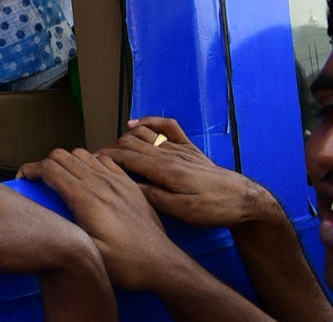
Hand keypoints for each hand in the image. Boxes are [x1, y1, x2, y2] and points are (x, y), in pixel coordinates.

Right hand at [18, 148, 180, 291]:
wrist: (161, 263)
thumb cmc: (126, 265)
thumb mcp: (88, 251)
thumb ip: (64, 226)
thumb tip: (44, 211)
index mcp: (87, 199)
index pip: (51, 169)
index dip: (31, 170)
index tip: (24, 179)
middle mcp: (101, 183)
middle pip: (63, 155)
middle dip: (45, 164)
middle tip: (40, 181)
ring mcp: (117, 180)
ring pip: (82, 153)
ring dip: (67, 161)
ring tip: (62, 179)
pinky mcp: (128, 182)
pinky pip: (103, 158)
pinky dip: (89, 161)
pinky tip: (88, 177)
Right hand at [98, 117, 275, 228]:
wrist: (243, 199)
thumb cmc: (212, 209)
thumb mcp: (182, 211)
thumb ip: (154, 197)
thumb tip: (128, 186)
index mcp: (164, 170)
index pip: (127, 157)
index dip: (106, 156)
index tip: (89, 159)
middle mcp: (169, 153)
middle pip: (131, 142)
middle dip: (110, 148)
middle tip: (94, 158)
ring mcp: (179, 147)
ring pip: (145, 134)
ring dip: (126, 137)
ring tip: (112, 148)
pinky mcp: (189, 147)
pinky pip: (168, 126)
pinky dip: (150, 121)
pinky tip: (136, 123)